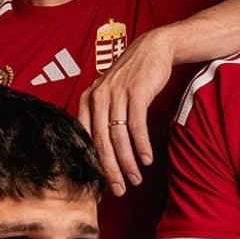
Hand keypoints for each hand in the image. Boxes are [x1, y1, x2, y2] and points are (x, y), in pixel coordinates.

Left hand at [77, 27, 176, 194]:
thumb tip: (103, 148)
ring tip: (135, 179)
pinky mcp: (136, 92)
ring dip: (127, 162)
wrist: (153, 49)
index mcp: (88, 100)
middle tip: (119, 189)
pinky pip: (136, 125)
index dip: (94, 164)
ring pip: (118, 137)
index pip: (86, 139)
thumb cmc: (133, 77)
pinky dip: (141, 145)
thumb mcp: (111, 94)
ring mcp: (116, 94)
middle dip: (110, 169)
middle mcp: (98, 97)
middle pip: (101, 141)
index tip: (103, 183)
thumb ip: (103, 116)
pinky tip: (146, 159)